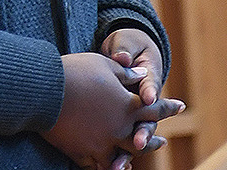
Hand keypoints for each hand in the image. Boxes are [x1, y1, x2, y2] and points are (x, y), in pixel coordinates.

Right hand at [43, 51, 183, 169]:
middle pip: (142, 140)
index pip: (154, 109)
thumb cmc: (78, 72)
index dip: (168, 108)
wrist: (46, 90)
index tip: (180, 106)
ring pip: (121, 158)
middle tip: (161, 142)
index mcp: (127, 107)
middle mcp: (118, 129)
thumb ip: (127, 75)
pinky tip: (107, 166)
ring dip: (130, 158)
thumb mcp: (106, 66)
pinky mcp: (81, 153)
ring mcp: (100, 145)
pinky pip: (96, 165)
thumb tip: (142, 76)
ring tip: (133, 160)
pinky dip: (104, 166)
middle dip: (152, 140)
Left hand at [100, 28, 180, 157]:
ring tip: (118, 166)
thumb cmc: (126, 45)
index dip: (149, 92)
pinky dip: (112, 158)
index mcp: (148, 78)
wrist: (126, 49)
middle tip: (137, 142)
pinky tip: (105, 168)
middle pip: (145, 120)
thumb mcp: (125, 43)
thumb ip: (124, 51)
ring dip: (126, 153)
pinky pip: (118, 145)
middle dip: (143, 133)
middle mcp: (143, 101)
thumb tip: (123, 56)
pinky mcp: (120, 123)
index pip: (151, 87)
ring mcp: (133, 114)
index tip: (147, 98)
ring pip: (133, 138)